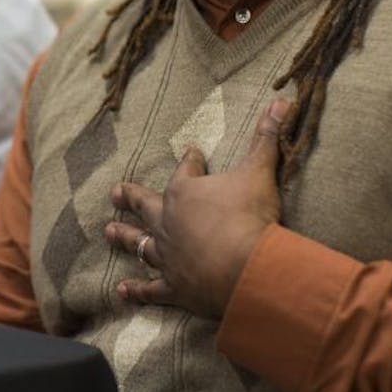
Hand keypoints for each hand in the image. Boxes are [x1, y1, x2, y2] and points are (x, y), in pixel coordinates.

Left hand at [104, 98, 286, 317]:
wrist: (245, 266)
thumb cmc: (249, 215)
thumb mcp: (260, 171)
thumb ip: (267, 137)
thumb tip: (283, 100)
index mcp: (185, 192)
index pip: (186, 169)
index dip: (191, 160)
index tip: (191, 152)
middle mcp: (168, 222)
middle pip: (144, 206)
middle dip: (130, 198)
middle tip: (113, 194)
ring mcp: (168, 255)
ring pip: (140, 244)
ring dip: (124, 238)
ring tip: (108, 232)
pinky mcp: (174, 287)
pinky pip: (150, 289)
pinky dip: (136, 290)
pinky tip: (121, 290)